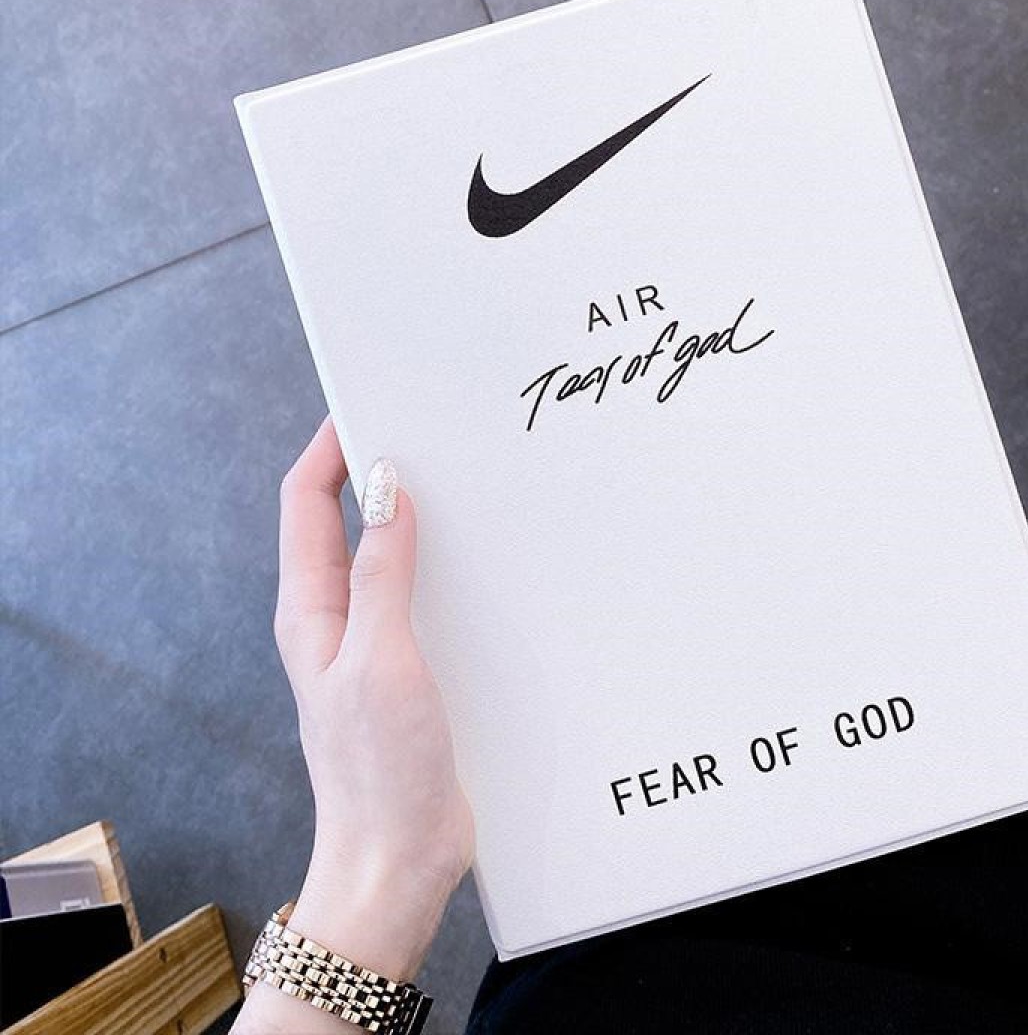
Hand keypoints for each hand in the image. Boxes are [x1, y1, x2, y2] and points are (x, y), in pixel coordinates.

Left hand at [239, 418, 473, 1032]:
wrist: (398, 860)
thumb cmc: (377, 770)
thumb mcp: (381, 659)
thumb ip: (382, 573)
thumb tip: (387, 487)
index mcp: (310, 610)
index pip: (308, 502)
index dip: (331, 448)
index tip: (370, 403)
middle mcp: (336, 618)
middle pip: (345, 520)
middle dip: (376, 468)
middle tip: (428, 430)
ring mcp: (373, 642)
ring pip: (387, 554)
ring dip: (414, 515)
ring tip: (461, 480)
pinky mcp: (410, 668)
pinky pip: (421, 594)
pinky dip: (442, 562)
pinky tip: (483, 558)